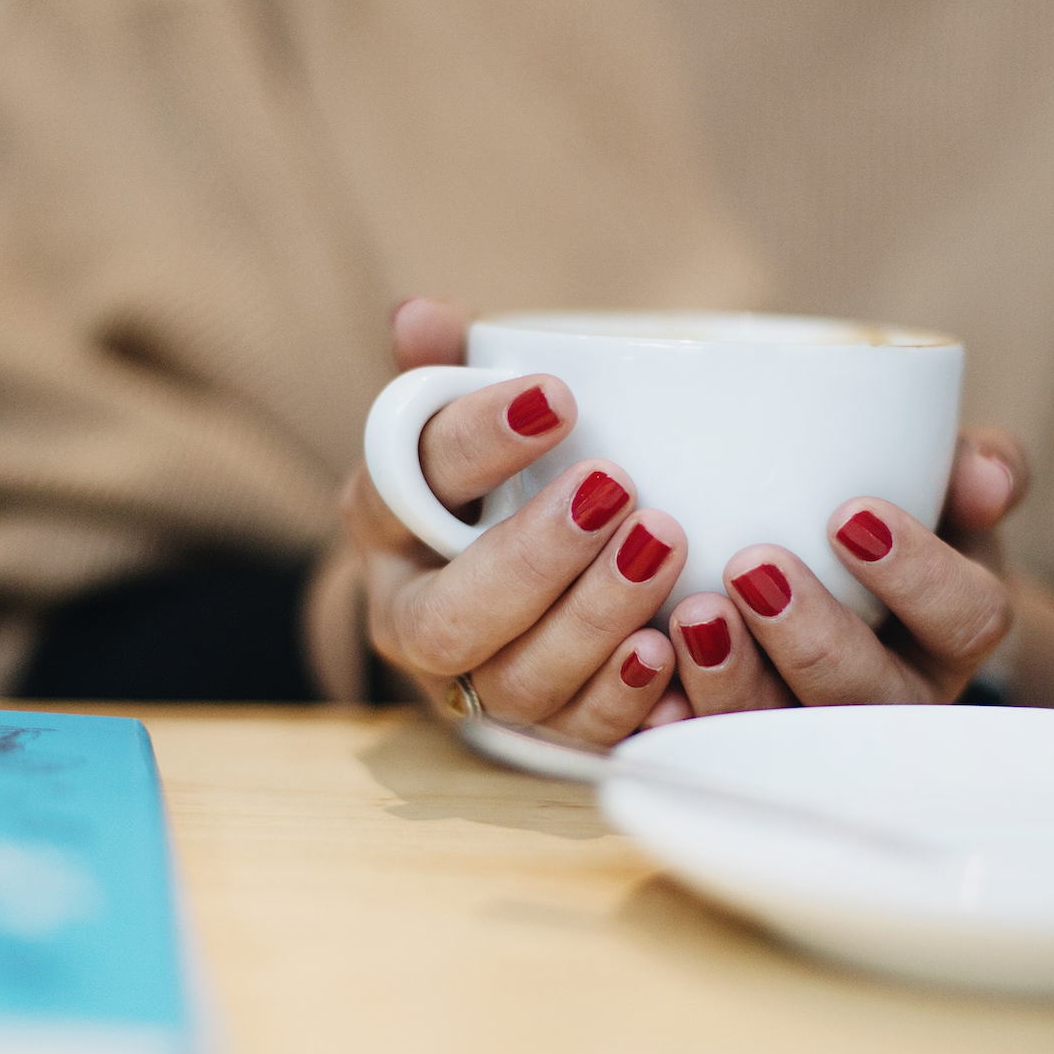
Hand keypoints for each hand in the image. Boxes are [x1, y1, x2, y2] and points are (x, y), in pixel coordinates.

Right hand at [341, 299, 686, 742]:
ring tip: (663, 544)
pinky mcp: (537, 737)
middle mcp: (412, 619)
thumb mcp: (464, 420)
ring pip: (514, 683)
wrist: (512, 598)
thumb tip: (421, 314)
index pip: (403, 483)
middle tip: (616, 485)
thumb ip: (448, 369)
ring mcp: (473, 689)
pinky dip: (623, 701)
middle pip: (447, 618)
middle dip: (532, 558)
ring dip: (592, 620)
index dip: (474, 442)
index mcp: (383, 524)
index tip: (556, 395)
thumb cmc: (496, 487)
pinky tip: (670, 651)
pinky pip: (573, 738)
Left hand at [665, 430, 1053, 712]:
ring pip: (784, 731)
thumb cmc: (894, 519)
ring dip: (735, 680)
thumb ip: (970, 468)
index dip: (918, 576)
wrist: (838, 578)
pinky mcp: (740, 748)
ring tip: (693, 615)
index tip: (850, 515)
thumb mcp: (942, 487)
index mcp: (951, 633)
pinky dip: (674, 719)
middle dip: (812, 637)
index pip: (966, 620)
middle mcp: (893, 697)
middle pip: (869, 694)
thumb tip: (988, 477)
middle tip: (752, 566)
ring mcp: (817, 731)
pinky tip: (642, 675)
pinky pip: (709, 751)